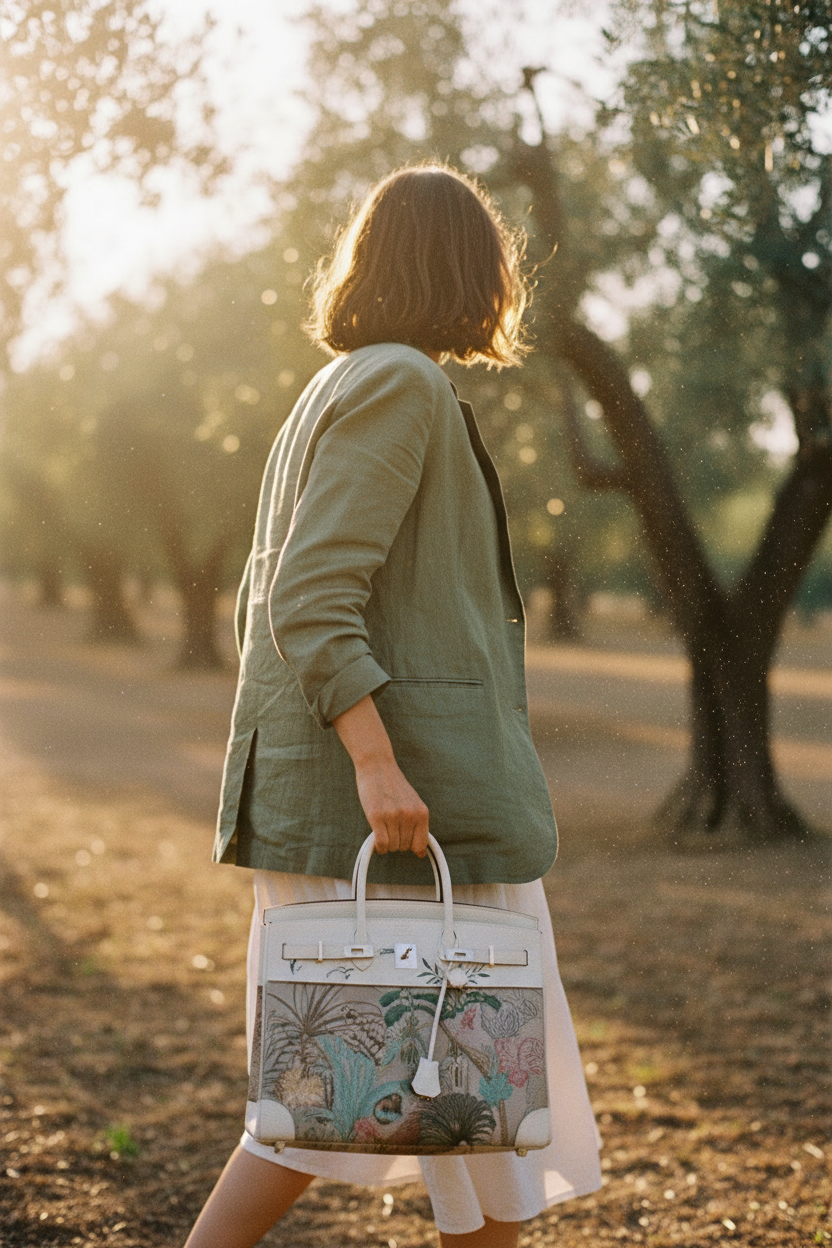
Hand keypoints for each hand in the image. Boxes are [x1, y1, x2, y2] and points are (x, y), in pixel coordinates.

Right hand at [332, 693, 428, 855]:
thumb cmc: (393, 786)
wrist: (377, 765)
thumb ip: (418, 825)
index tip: (403, 842)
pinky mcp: (376, 815)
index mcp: (422, 812)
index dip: (410, 847)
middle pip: (403, 847)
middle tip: (389, 830)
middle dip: (396, 842)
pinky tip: (376, 841)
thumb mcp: (413, 802)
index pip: (420, 845)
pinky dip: (378, 847)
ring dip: (386, 844)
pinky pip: (381, 843)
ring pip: (392, 846)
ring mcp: (393, 815)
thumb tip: (420, 853)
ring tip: (382, 830)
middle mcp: (410, 815)